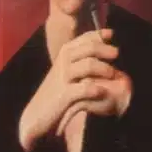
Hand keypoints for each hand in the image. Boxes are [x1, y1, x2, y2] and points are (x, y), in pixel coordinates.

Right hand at [21, 28, 134, 149]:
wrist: (35, 117)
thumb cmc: (55, 96)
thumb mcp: (65, 76)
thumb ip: (79, 63)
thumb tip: (104, 53)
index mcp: (63, 58)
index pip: (82, 40)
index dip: (97, 35)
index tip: (110, 34)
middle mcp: (62, 65)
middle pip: (87, 48)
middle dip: (104, 49)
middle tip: (116, 54)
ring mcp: (62, 80)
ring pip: (88, 65)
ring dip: (103, 68)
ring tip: (113, 74)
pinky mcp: (63, 97)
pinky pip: (83, 88)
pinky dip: (95, 88)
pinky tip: (101, 91)